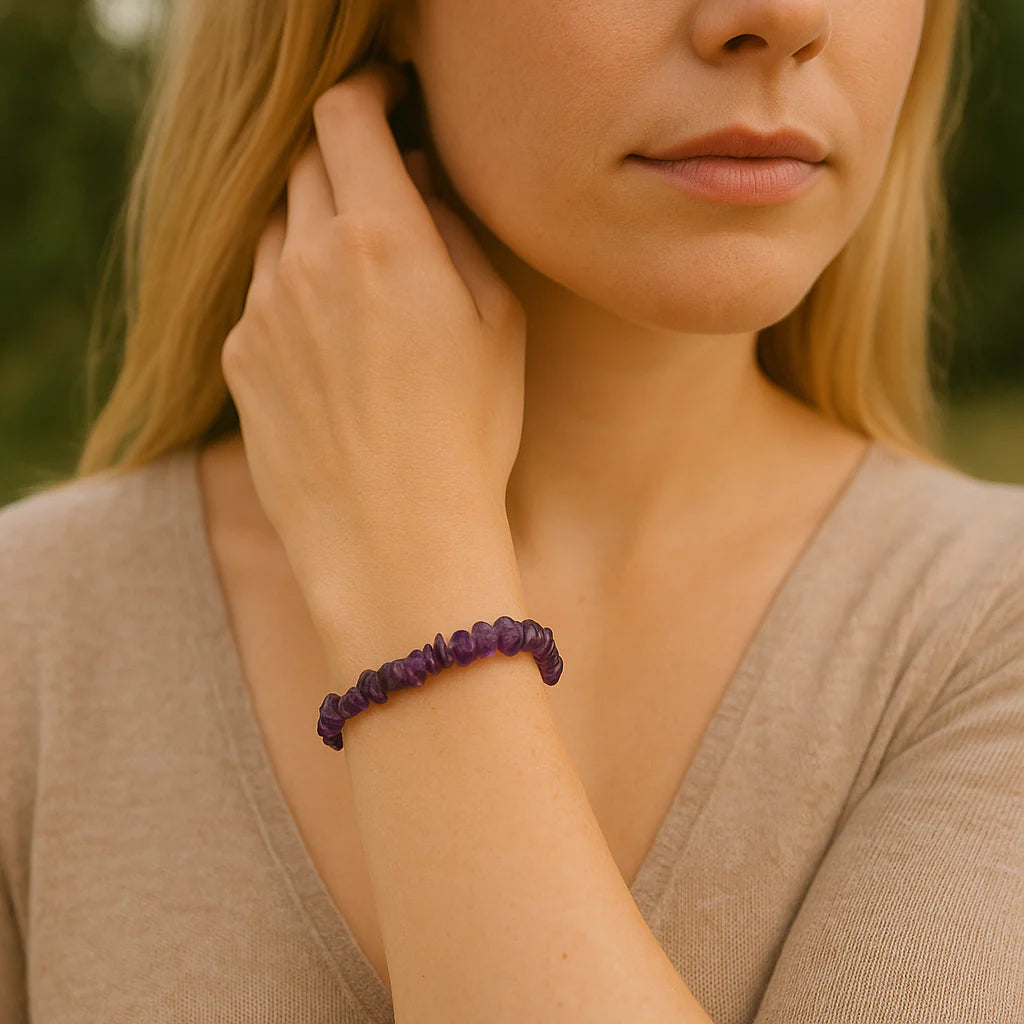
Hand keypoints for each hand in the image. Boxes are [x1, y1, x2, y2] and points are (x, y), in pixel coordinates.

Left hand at [220, 62, 527, 600]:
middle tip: (382, 196)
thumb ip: (454, 233)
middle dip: (344, 162)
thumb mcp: (497, 323)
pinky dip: (291, 291)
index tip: (387, 104)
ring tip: (359, 283)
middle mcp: (307, 259)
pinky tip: (331, 345)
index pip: (347, 116)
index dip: (367, 95)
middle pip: (306, 165)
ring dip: (313, 228)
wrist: (394, 539)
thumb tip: (418, 184)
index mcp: (382, 237)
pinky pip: (259, 294)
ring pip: (276, 228)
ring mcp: (262, 309)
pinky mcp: (239, 358)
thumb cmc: (467, 435)